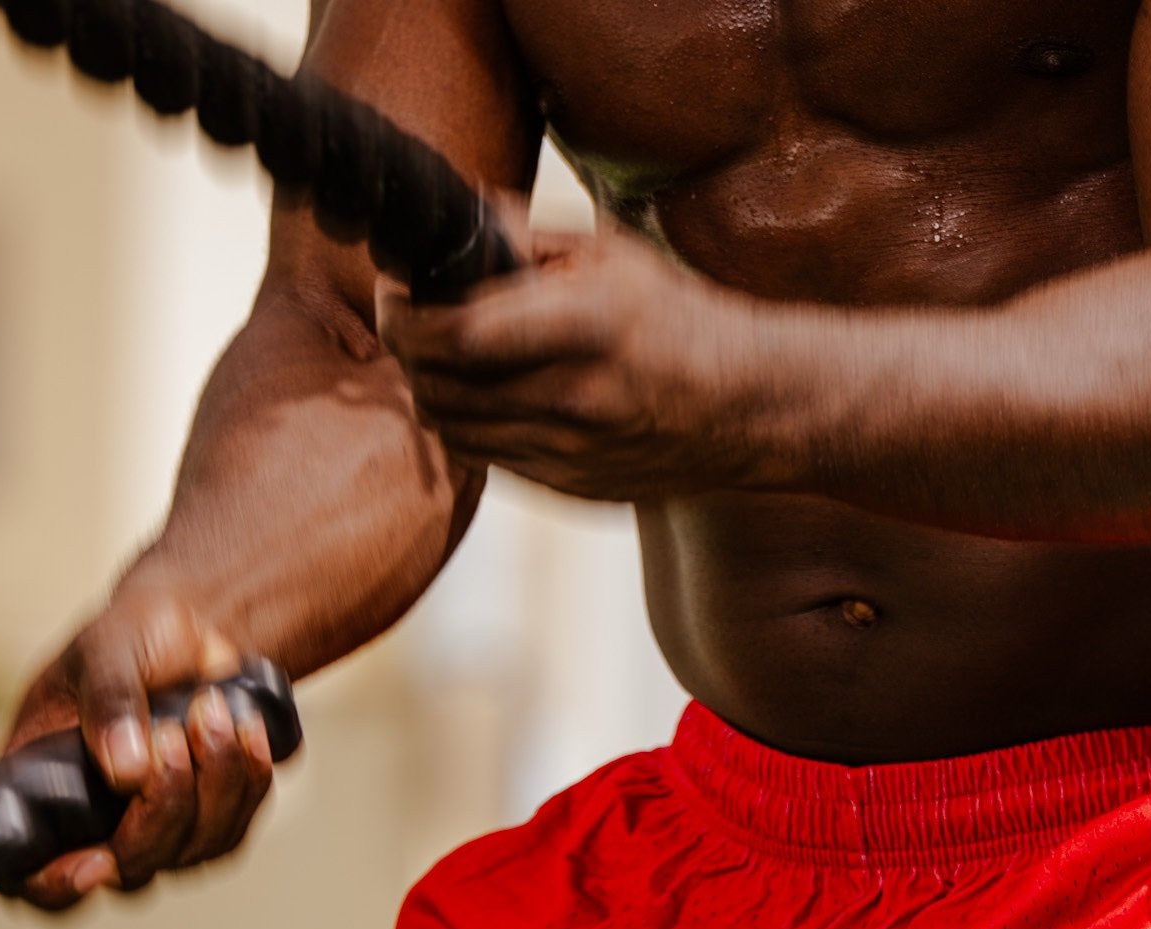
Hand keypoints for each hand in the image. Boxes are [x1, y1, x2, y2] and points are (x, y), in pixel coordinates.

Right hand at [6, 583, 273, 910]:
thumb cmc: (131, 639)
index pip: (34, 875)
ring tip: (213, 709)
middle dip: (165, 805)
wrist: (191, 632)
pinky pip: (236, 829)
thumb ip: (108, 701)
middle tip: (174, 733)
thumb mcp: (105, 651)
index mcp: (43, 793)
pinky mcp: (209, 822)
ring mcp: (155, 830)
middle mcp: (96, 826)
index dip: (58, 885)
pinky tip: (248, 730)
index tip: (94, 863)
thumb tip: (125, 771)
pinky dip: (249, 781)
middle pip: (133, 868)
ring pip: (193, 851)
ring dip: (215, 782)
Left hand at [376, 218, 769, 502]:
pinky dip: (468, 425)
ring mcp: (572, 453)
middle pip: (438, 386)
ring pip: (452, 429)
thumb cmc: (681, 318)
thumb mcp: (613, 253)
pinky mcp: (573, 489)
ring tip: (442, 356)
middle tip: (408, 319)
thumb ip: (527, 233)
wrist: (753, 408)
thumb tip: (451, 217)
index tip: (396, 292)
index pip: (453, 334)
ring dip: (431, 390)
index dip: (403, 315)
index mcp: (585, 325)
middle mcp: (574, 396)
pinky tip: (485, 395)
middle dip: (406, 350)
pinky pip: (488, 459)